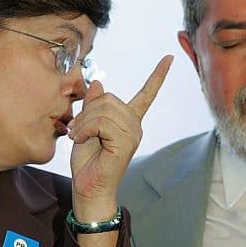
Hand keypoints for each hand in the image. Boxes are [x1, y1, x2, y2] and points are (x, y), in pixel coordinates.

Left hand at [68, 56, 172, 221]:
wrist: (87, 188)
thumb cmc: (87, 162)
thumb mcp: (86, 127)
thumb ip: (93, 106)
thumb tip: (99, 82)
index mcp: (128, 121)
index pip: (146, 94)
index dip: (158, 76)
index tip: (169, 58)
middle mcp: (135, 125)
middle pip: (109, 98)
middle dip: (87, 111)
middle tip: (75, 130)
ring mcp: (133, 134)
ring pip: (104, 109)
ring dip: (84, 122)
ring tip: (78, 137)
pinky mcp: (126, 143)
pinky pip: (102, 122)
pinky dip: (86, 129)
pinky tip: (82, 141)